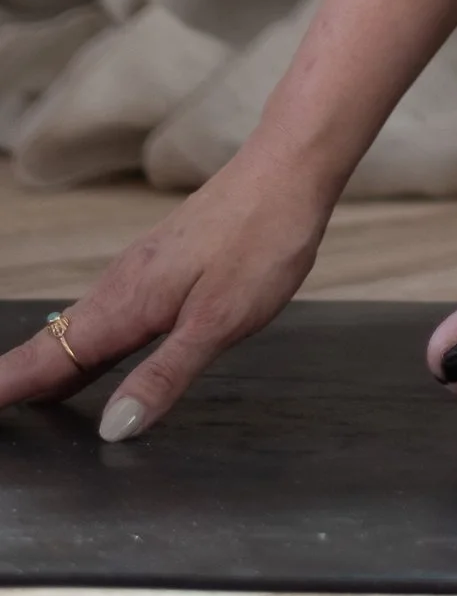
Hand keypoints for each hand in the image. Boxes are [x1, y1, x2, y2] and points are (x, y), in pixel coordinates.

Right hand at [0, 135, 335, 438]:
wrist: (290, 168)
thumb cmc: (262, 237)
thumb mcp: (220, 320)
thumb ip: (165, 375)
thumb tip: (113, 428)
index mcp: (127, 304)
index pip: (48, 357)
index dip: (8, 388)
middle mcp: (123, 287)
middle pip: (53, 347)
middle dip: (14, 383)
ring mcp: (141, 274)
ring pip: (78, 330)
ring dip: (44, 366)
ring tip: (15, 401)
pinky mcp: (162, 267)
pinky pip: (105, 316)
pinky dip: (80, 346)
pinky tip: (86, 362)